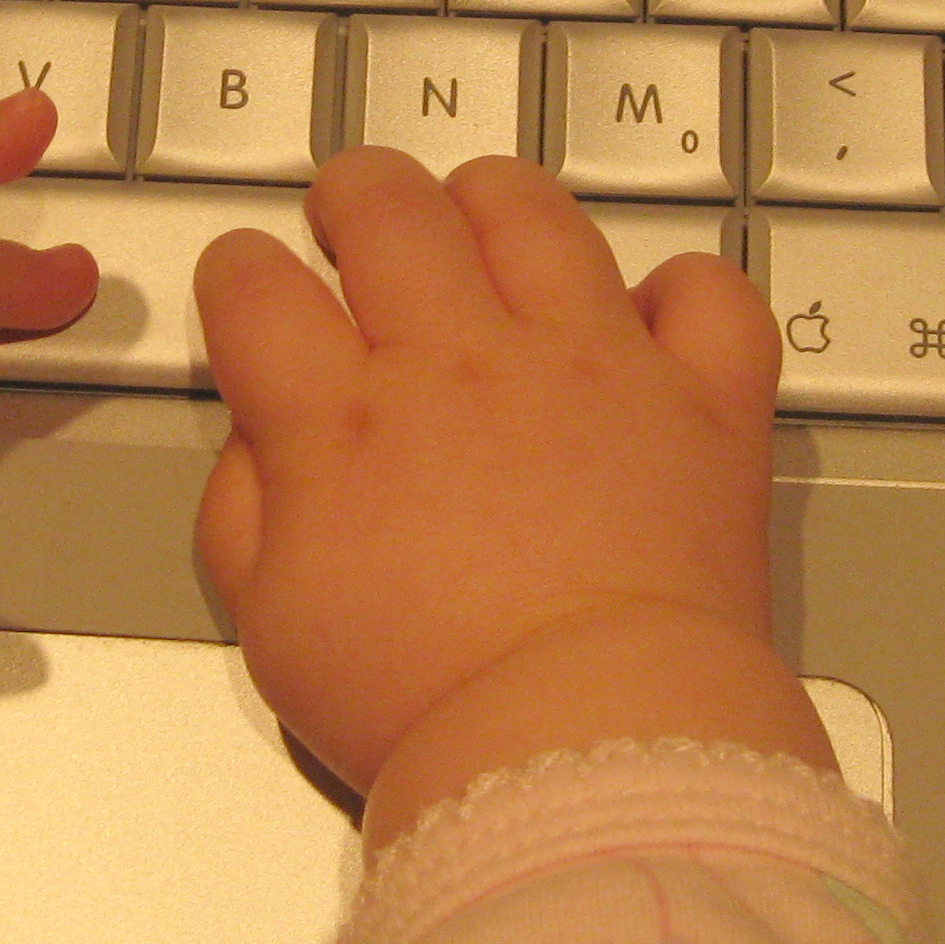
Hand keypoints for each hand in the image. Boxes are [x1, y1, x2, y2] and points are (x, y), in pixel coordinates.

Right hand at [193, 149, 831, 846]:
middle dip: (355, 193)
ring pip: (531, 211)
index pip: (256, 285)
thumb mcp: (271, 626)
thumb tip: (260, 437)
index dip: (239, 271)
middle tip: (354, 215)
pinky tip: (646, 318)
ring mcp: (590, 366)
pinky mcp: (699, 399)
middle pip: (387, 204)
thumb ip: (243, 510)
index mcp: (342, 421)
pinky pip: (705, 294)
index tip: (251, 286)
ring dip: (491, 201)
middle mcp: (461, 364)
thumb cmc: (426, 707)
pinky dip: (678, 292)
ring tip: (479, 222)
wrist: (586, 750)